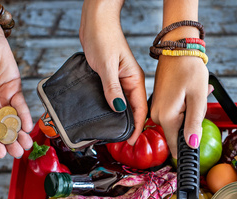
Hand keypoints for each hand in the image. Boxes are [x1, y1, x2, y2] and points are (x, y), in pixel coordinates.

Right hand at [0, 16, 32, 158]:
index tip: (1, 153)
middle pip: (0, 128)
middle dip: (9, 141)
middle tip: (18, 152)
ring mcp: (2, 99)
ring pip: (12, 121)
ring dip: (19, 133)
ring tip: (26, 144)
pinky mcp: (15, 91)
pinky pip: (20, 107)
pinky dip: (24, 117)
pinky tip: (28, 127)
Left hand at [79, 0, 147, 144]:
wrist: (95, 20)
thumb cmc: (102, 36)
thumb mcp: (106, 65)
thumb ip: (112, 88)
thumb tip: (118, 109)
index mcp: (134, 79)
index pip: (140, 109)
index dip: (138, 127)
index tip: (132, 141)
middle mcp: (130, 81)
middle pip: (134, 109)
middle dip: (131, 126)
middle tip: (122, 141)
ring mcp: (122, 79)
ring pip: (124, 104)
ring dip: (121, 118)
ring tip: (115, 133)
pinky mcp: (112, 77)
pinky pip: (115, 97)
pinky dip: (112, 107)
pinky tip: (106, 114)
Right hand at [150, 56, 208, 157]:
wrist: (178, 48)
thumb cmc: (189, 69)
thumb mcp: (198, 98)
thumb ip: (194, 124)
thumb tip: (192, 145)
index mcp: (166, 117)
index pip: (177, 146)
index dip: (190, 144)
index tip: (197, 135)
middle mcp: (157, 116)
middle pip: (180, 133)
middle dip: (193, 121)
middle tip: (198, 101)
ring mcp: (156, 110)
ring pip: (179, 122)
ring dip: (191, 111)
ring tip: (195, 93)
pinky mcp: (159, 103)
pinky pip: (175, 113)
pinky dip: (186, 105)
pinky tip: (190, 92)